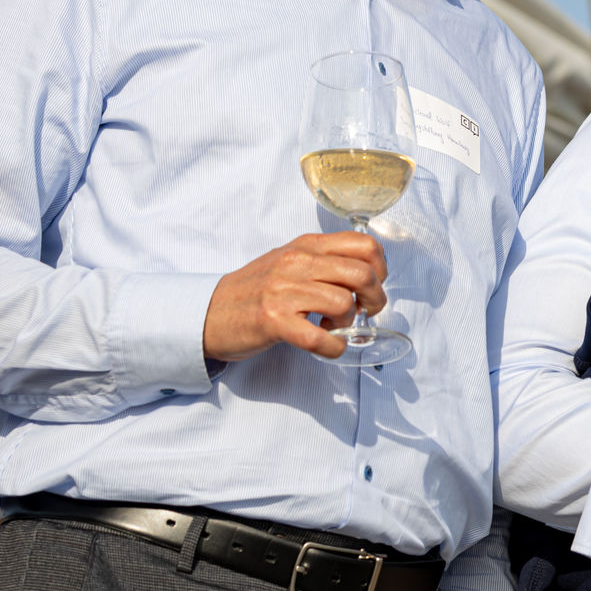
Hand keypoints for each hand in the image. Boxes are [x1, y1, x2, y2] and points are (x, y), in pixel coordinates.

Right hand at [202, 231, 388, 360]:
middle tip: (366, 311)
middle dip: (375, 298)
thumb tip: (367, 272)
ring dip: (349, 323)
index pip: (364, 244)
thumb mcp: (290, 260)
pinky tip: (329, 345)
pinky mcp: (274, 322)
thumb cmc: (255, 289)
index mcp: (306, 245)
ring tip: (334, 326)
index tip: (375, 283)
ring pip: (344, 304)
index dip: (381, 267)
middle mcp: (297, 263)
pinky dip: (334, 347)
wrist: (209, 313)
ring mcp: (284, 292)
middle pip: (362, 274)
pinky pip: (320, 338)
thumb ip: (325, 260)